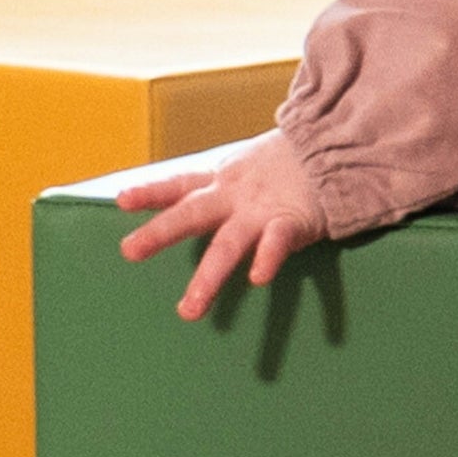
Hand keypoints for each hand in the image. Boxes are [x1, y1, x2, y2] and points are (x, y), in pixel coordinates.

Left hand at [117, 129, 327, 320]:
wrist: (336, 147)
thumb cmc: (289, 165)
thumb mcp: (249, 167)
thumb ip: (224, 187)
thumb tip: (196, 206)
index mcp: (223, 182)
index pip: (180, 184)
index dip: (151, 192)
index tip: (122, 201)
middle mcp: (235, 196)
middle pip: (192, 213)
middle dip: (160, 232)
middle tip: (129, 251)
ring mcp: (262, 210)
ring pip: (229, 244)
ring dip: (209, 276)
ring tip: (191, 309)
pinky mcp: (293, 221)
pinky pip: (278, 243)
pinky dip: (268, 258)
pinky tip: (258, 278)